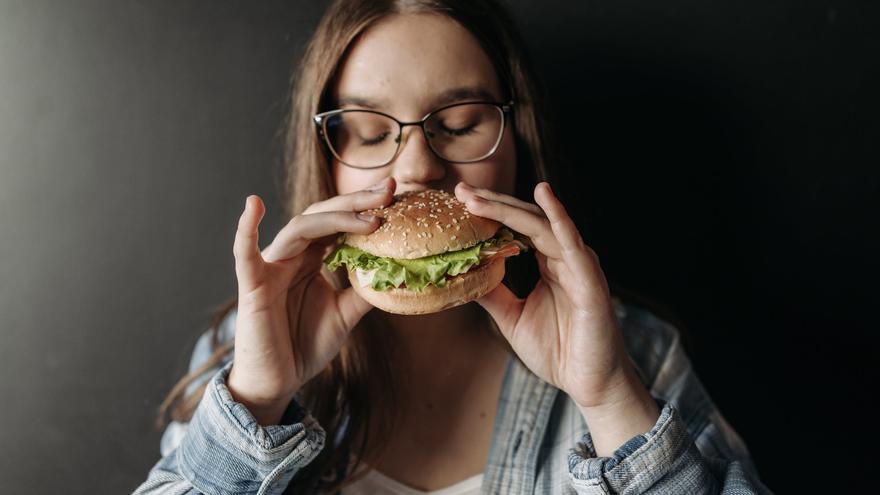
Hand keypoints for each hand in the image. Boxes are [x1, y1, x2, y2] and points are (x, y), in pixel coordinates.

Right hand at [228, 177, 395, 424]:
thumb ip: (365, 290)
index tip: (397, 195)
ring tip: (368, 216)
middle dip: (356, 201)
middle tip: (389, 189)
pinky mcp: (253, 285)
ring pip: (300, 228)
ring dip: (334, 218)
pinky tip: (254, 205)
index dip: (365, 207)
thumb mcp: (345, 314)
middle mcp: (291, 255)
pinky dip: (246, 229)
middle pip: (323, 216)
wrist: (278, 381)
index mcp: (311, 258)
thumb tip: (399, 272)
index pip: (339, 222)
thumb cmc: (304, 344)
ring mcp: (271, 267)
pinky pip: (245, 253)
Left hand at [454, 181, 643, 409]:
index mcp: (549, 263)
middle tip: (461, 189)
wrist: (590, 384)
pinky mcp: (590, 278)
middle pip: (526, 218)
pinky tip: (544, 195)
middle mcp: (565, 257)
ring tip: (479, 197)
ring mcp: (579, 265)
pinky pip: (572, 242)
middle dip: (492, 203)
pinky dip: (559, 216)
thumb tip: (464, 274)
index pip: (516, 228)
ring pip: (542, 224)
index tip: (459, 200)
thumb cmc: (559, 351)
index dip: (489, 213)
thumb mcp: (513, 317)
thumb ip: (493, 293)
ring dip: (510, 208)